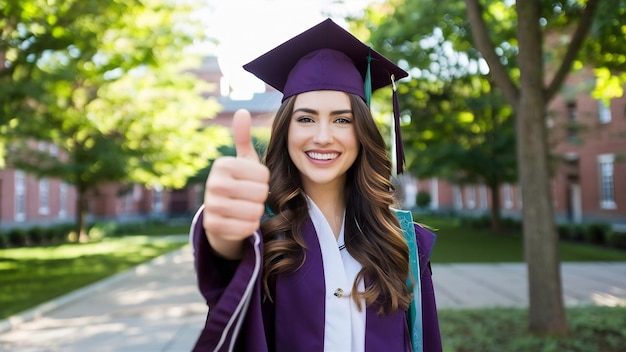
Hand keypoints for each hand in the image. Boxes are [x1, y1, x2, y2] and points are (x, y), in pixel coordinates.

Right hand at [203, 109, 269, 258]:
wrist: (221, 215)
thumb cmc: (238, 184)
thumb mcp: (242, 162)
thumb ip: (244, 138)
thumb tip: (242, 111)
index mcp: (222, 164)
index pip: (264, 175)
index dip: (264, 182)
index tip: (252, 182)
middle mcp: (213, 183)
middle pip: (260, 193)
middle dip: (260, 198)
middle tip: (249, 197)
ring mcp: (211, 206)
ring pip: (255, 211)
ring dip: (256, 213)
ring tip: (246, 208)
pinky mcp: (214, 227)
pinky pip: (247, 228)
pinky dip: (249, 227)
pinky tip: (240, 222)